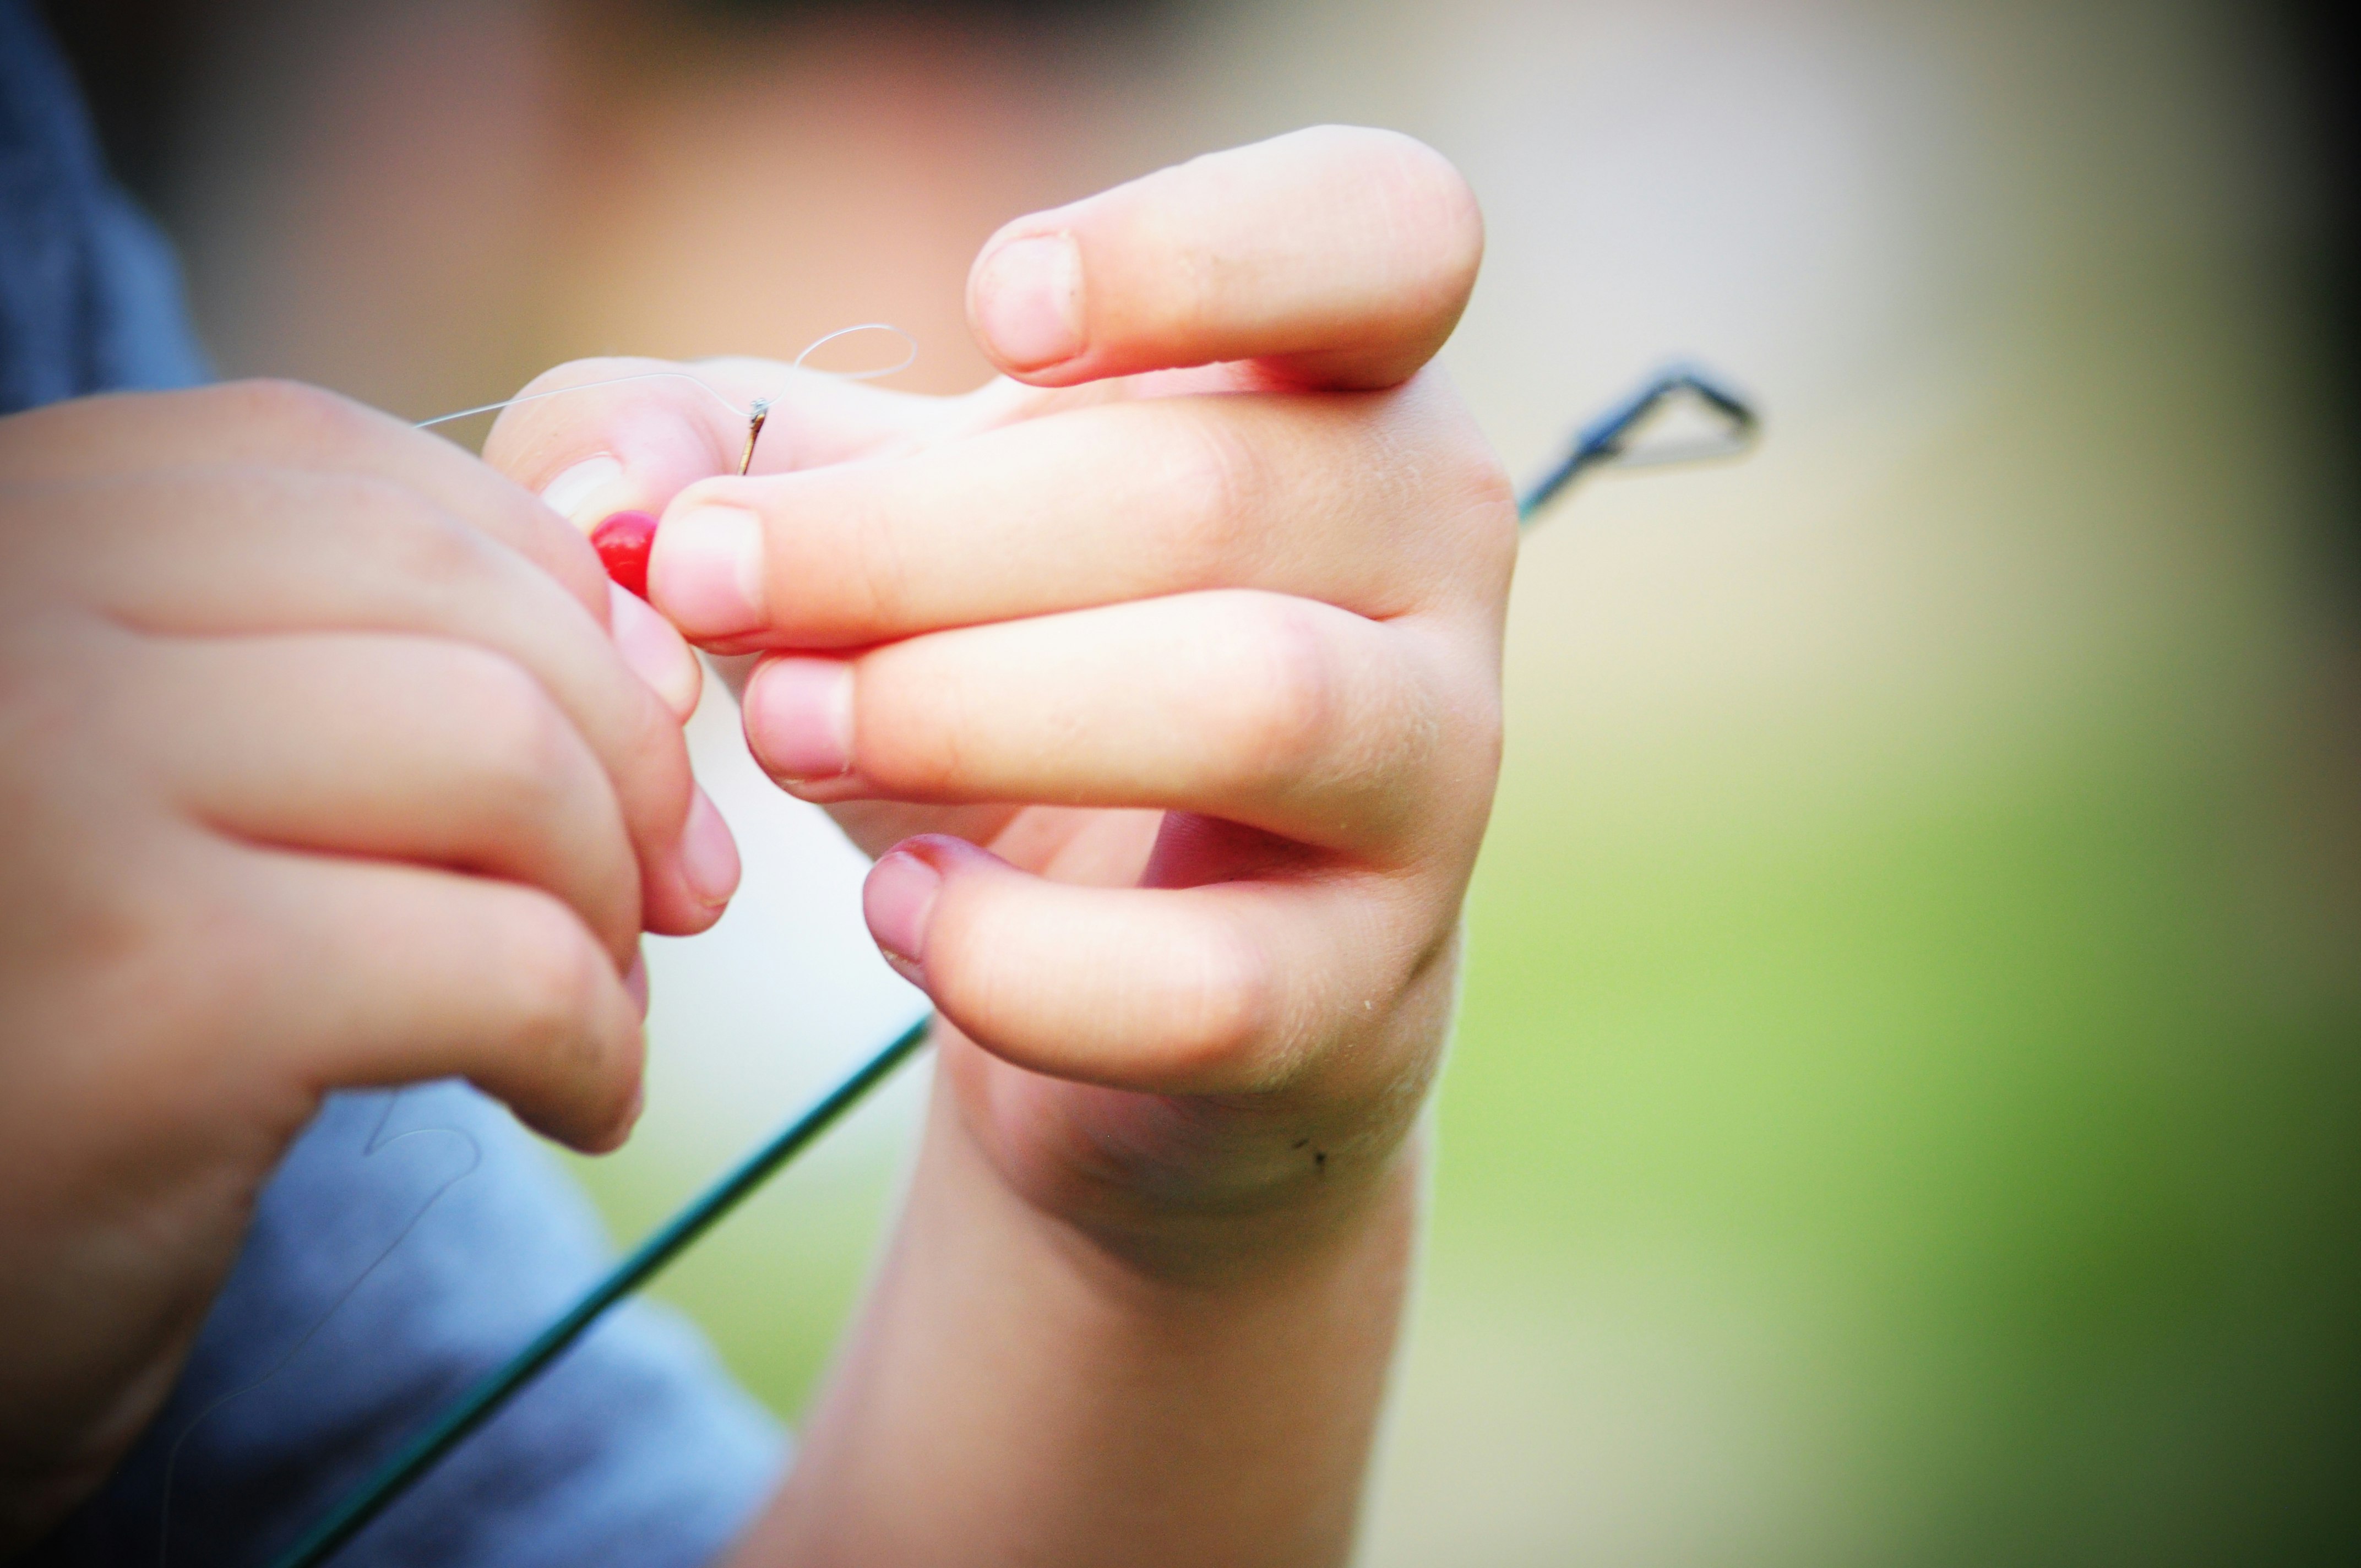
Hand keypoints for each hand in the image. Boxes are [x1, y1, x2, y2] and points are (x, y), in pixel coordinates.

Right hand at [0, 382, 738, 1540]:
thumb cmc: (43, 1010)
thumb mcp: (146, 768)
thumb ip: (332, 651)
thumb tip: (649, 629)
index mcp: (3, 530)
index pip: (343, 472)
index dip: (542, 586)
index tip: (638, 719)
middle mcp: (7, 617)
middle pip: (446, 591)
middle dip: (621, 738)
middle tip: (676, 883)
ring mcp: (66, 785)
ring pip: (502, 755)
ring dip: (608, 892)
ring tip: (599, 997)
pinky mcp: (162, 993)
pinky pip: (508, 967)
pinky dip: (593, 1043)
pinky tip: (575, 1105)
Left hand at [490, 126, 1508, 1257]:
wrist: (1112, 976)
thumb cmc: (995, 680)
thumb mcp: (851, 518)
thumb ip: (694, 441)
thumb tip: (625, 498)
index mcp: (1338, 383)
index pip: (1392, 231)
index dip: (1198, 248)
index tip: (992, 311)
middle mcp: (1433, 555)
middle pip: (1205, 490)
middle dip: (906, 543)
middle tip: (709, 587)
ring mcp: (1434, 777)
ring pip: (1254, 704)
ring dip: (967, 710)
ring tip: (794, 737)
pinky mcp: (1367, 990)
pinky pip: (1209, 983)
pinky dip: (1012, 959)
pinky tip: (903, 915)